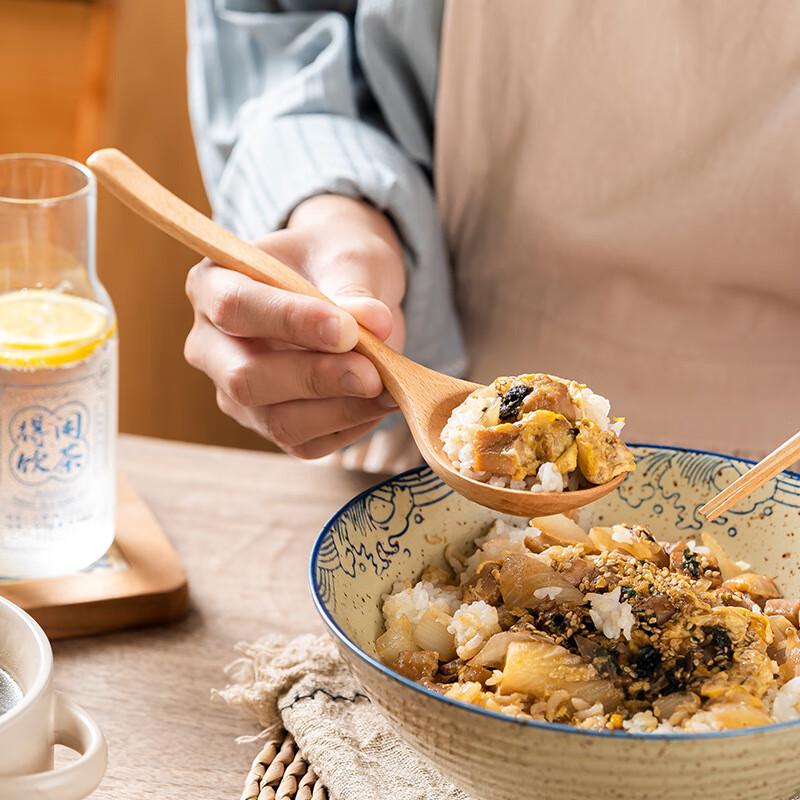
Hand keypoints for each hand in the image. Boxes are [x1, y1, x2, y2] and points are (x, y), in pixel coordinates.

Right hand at [184, 195, 405, 457]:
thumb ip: (354, 287)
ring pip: (278, 421)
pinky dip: (349, 427)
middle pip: (245, 379)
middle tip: (372, 372)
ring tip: (388, 387)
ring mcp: (238, 394)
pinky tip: (380, 402)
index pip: (235, 309)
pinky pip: (306, 443)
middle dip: (315, 378)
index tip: (347, 329)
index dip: (290, 322)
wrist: (346, 286)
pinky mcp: (271, 425)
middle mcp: (213, 347)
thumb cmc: (334, 260)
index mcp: (213, 285)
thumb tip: (374, 322)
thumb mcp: (348, 256)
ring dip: (340, 410)